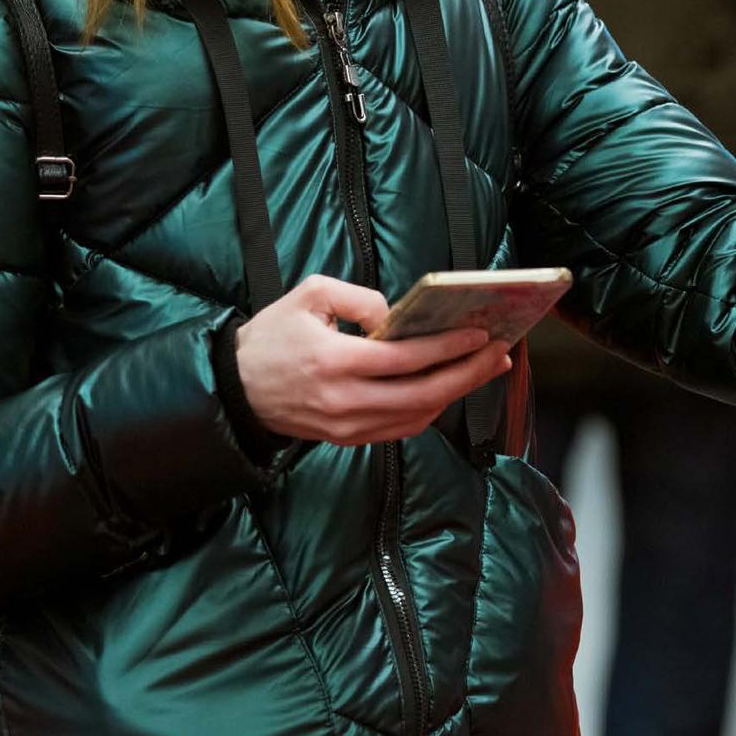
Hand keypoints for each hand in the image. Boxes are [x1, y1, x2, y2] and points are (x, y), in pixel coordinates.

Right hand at [235, 274, 510, 445]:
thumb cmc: (272, 336)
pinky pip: (398, 429)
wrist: (236, 388)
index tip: (479, 334)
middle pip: (421, 395)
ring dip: (454, 394)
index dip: (447, 348)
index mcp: (333, 361)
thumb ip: (357, 299)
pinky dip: (428, 411)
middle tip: (499, 355)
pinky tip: (446, 389)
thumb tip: (397, 316)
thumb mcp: (309, 295)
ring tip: (482, 369)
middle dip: (467, 374)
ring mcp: (346, 426)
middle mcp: (344, 401)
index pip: (404, 359)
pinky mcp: (346, 439)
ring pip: (415, 418)